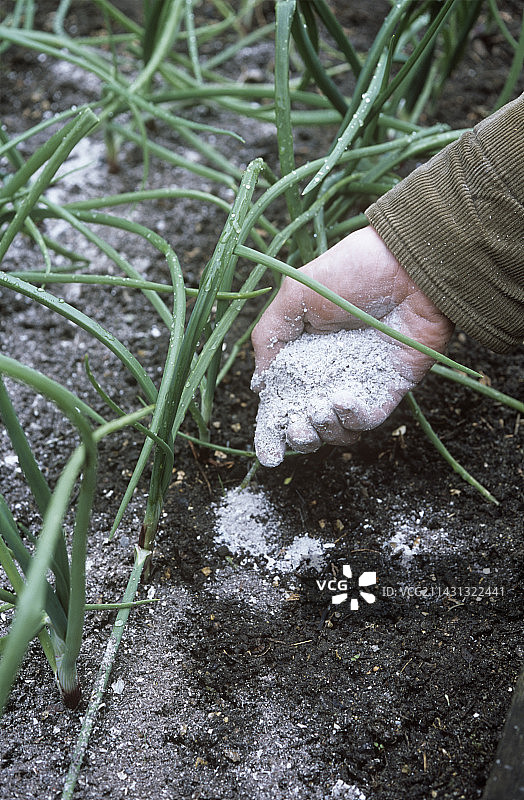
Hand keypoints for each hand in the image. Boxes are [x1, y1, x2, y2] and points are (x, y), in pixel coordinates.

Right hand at [251, 226, 453, 464]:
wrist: (407, 265)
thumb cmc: (350, 272)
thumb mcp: (295, 297)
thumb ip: (270, 339)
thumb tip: (258, 385)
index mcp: (303, 354)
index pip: (283, 401)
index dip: (273, 430)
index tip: (267, 451)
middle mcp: (330, 372)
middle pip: (310, 422)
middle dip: (300, 436)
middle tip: (297, 430)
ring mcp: (360, 382)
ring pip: (339, 428)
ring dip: (325, 431)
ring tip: (319, 413)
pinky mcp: (391, 387)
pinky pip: (370, 418)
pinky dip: (353, 419)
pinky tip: (341, 401)